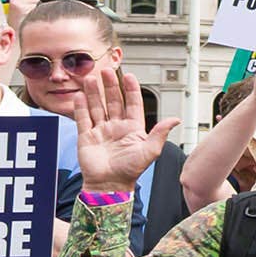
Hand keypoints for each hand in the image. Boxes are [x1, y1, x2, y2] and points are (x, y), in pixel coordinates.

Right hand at [72, 64, 178, 192]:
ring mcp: (100, 131)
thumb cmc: (130, 171)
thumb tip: (175, 119)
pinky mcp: (86, 137)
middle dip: (109, 86)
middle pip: (112, 101)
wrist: (109, 185)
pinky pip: (83, 118)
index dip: (131, 90)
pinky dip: (81, 107)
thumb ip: (160, 133)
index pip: (132, 104)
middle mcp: (116, 127)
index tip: (128, 76)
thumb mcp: (150, 151)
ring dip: (93, 93)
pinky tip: (80, 96)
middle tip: (105, 71)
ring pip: (96, 107)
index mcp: (133, 128)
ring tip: (90, 78)